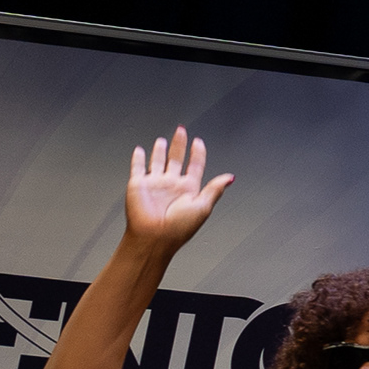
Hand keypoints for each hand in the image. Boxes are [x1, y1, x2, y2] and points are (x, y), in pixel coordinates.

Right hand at [119, 129, 236, 256]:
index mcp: (189, 189)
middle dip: (180, 144)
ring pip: (158, 161)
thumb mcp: (203, 207)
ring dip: (160, 150)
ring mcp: (155, 184)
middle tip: (181, 131)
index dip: (198, 154)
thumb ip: (215, 189)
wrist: (154, 238)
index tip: (199, 143)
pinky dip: (138, 158)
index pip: (195, 166)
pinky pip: (138, 167)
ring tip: (163, 140)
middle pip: (177, 159)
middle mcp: (172, 185)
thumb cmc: (179, 228)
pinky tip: (140, 150)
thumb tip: (230, 178)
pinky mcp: (138, 184)